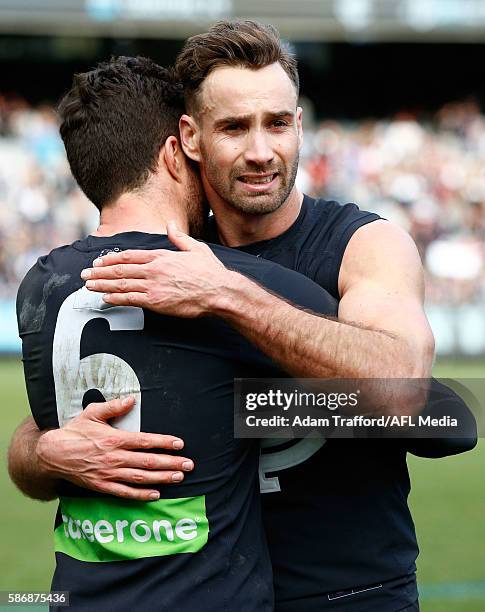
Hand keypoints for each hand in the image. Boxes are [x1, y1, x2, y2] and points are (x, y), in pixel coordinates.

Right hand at [36, 397, 193, 500]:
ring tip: (179, 477)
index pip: (145, 441)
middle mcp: (114, 458)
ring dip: (162, 478)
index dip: (164, 443)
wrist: (52, 454)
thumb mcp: (93, 413)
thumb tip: (132, 400)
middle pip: (148, 462)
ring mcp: (109, 474)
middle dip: (171, 463)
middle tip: (189, 464)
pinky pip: (126, 493)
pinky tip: (156, 494)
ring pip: (141, 478)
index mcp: (115, 439)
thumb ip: (114, 406)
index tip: (180, 444)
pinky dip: (142, 495)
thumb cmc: (74, 432)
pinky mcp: (102, 486)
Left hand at [80, 222, 234, 316]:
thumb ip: (179, 237)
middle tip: (84, 274)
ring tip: (88, 286)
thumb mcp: (196, 248)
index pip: (129, 255)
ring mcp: (153, 286)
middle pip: (120, 269)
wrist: (219, 291)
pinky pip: (130, 299)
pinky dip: (115, 298)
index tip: (99, 261)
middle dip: (99, 272)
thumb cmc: (210, 272)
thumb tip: (171, 225)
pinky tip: (105, 298)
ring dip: (102, 284)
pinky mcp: (156, 302)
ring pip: (121, 284)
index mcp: (161, 256)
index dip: (111, 258)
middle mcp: (154, 269)